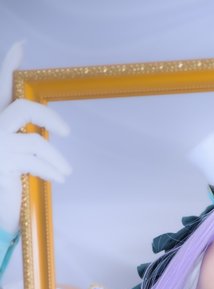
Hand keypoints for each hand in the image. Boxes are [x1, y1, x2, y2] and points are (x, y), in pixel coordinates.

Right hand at [0, 41, 71, 233]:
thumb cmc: (7, 178)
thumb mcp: (16, 153)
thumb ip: (24, 135)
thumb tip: (45, 129)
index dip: (8, 64)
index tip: (21, 45)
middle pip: (22, 108)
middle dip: (47, 117)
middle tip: (66, 132)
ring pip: (35, 142)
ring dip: (56, 158)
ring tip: (66, 171)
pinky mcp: (2, 162)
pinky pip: (34, 161)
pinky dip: (51, 169)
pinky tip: (59, 178)